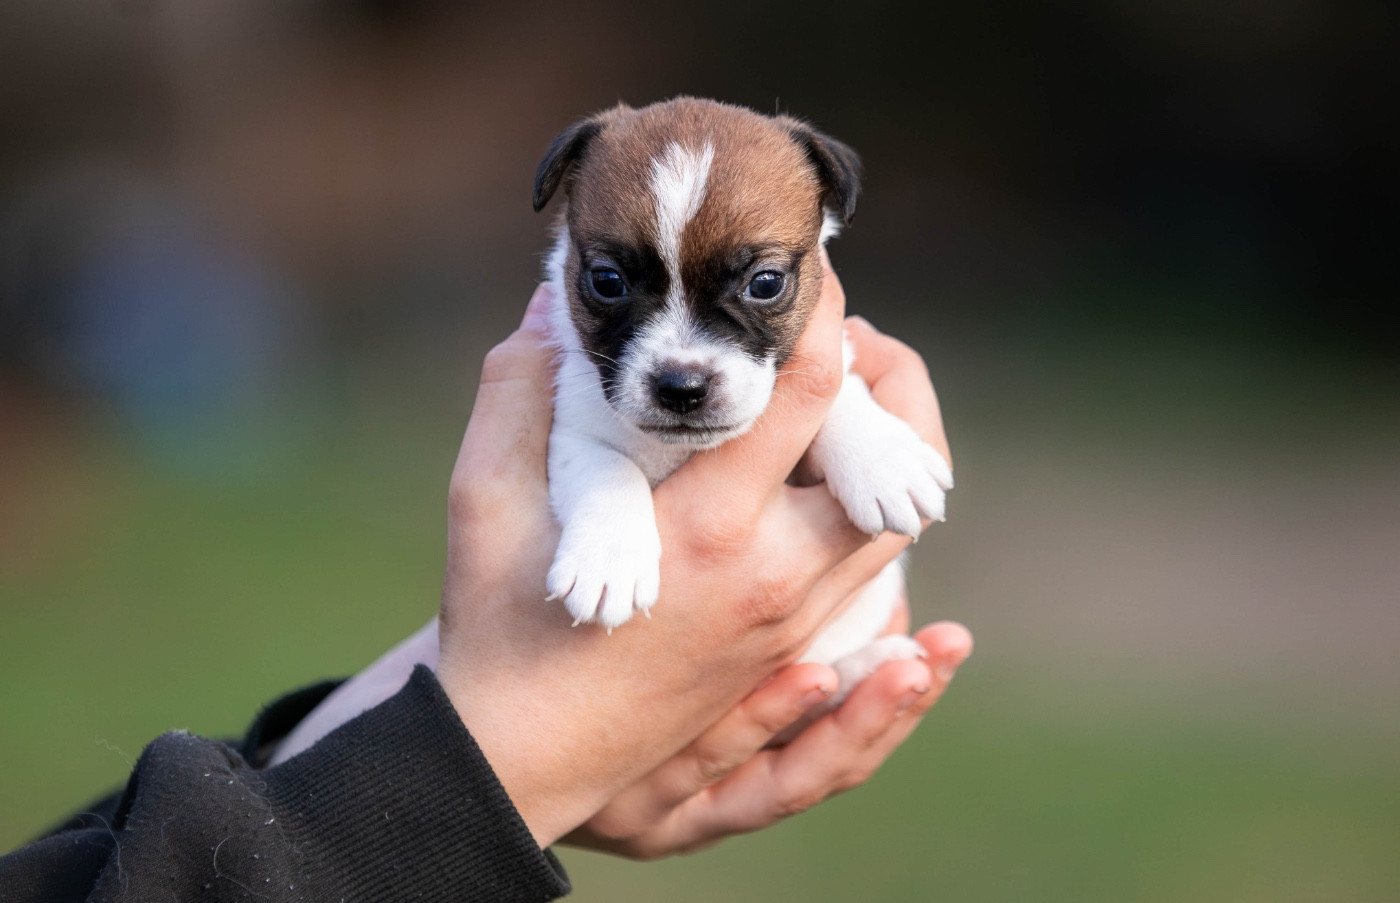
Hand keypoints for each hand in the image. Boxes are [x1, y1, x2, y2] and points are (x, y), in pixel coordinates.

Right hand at [436, 251, 947, 846]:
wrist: (520, 758)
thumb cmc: (495, 627)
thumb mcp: (485, 498)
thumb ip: (519, 387)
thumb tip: (547, 303)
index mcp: (708, 529)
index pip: (811, 390)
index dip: (822, 309)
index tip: (802, 266)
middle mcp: (776, 578)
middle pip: (894, 459)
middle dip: (887, 378)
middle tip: (837, 338)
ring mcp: (794, 625)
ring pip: (893, 523)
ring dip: (882, 448)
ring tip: (827, 402)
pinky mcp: (791, 651)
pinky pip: (871, 575)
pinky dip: (865, 511)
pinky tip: (810, 480)